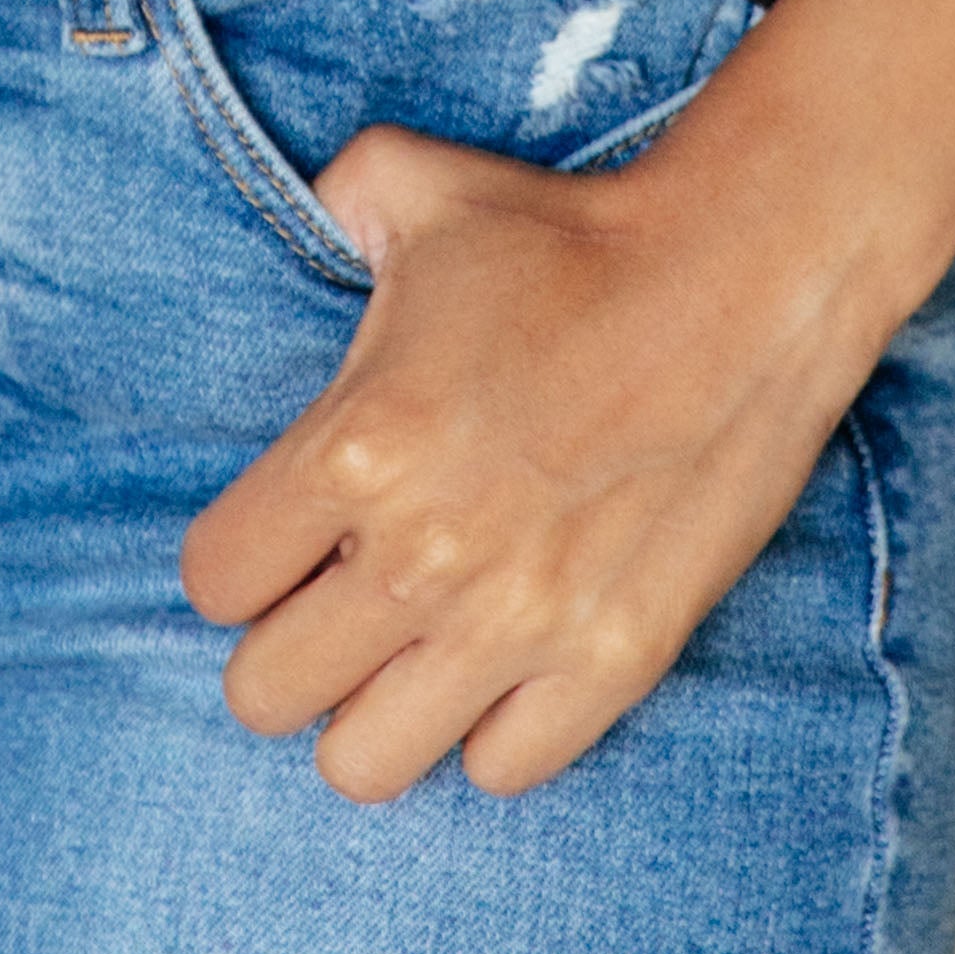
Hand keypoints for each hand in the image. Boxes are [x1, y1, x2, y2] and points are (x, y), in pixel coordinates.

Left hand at [179, 122, 910, 800]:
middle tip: (337, 595)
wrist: (740, 281)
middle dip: (285, 644)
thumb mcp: (413, 183)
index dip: (237, 556)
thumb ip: (330, 205)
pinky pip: (499, 770)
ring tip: (408, 645)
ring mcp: (518, 627)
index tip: (282, 532)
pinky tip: (504, 658)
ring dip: (372, 706)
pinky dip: (491, 726)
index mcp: (357, 447)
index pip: (214, 579)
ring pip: (362, 764)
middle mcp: (423, 559)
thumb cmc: (566, 236)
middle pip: (264, 694)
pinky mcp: (611, 665)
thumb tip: (307, 215)